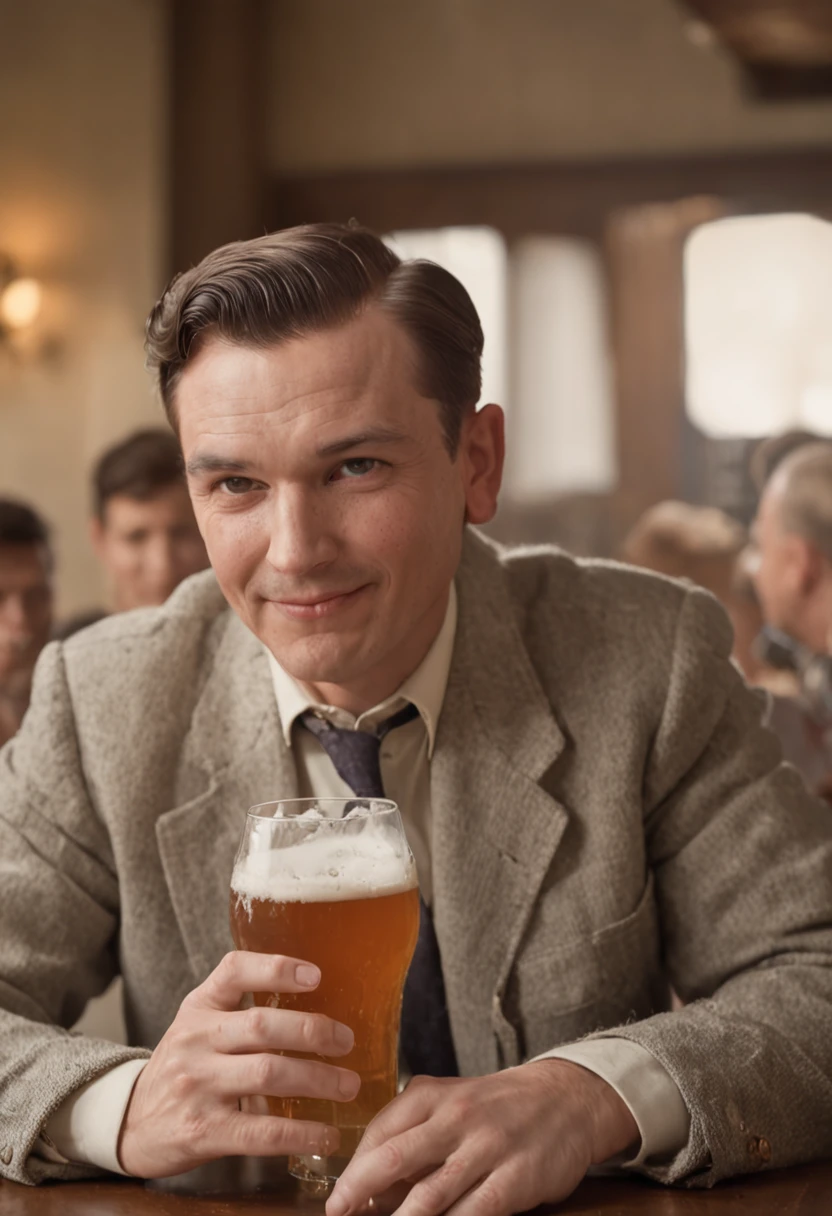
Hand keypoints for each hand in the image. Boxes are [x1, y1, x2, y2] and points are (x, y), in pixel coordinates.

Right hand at [118, 951, 359, 1177]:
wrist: (127, 1121)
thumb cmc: (183, 1065)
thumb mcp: (200, 1023)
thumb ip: (242, 1009)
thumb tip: (321, 1002)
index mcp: (199, 1006)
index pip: (234, 971)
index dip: (277, 969)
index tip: (317, 976)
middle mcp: (195, 1040)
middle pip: (262, 1026)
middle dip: (313, 1032)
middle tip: (346, 1040)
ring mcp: (197, 1086)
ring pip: (268, 1074)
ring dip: (318, 1080)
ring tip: (348, 1085)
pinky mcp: (203, 1132)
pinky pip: (261, 1131)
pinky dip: (301, 1133)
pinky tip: (325, 1134)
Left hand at [326, 1059, 638, 1215]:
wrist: (566, 1099)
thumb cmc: (497, 1107)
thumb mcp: (451, 1104)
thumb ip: (414, 1135)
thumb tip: (372, 1187)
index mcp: (432, 1096)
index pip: (380, 1131)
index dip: (353, 1170)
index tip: (337, 1200)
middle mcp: (455, 1117)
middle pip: (394, 1158)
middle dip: (359, 1192)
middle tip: (339, 1214)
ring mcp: (485, 1148)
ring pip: (429, 1195)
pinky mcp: (513, 1179)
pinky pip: (472, 1214)